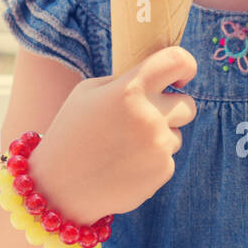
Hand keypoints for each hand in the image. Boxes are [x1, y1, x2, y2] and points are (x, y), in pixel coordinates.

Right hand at [28, 46, 197, 223]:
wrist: (60, 186)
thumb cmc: (71, 132)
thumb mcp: (88, 93)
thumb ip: (125, 81)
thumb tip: (157, 77)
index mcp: (131, 89)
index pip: (178, 61)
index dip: (186, 65)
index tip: (180, 76)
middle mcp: (150, 116)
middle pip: (188, 104)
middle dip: (172, 108)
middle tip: (146, 116)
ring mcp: (159, 146)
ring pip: (176, 134)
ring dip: (158, 137)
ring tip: (123, 147)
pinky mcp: (163, 171)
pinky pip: (167, 158)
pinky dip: (150, 160)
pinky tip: (123, 165)